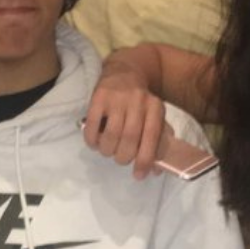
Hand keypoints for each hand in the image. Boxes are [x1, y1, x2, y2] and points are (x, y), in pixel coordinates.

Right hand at [83, 57, 168, 178]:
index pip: (152, 138)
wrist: (124, 73)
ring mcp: (117, 98)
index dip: (144, 160)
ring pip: (111, 135)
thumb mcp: (153, 117)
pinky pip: (93, 126)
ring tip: (107, 151)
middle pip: (130, 139)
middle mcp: (138, 101)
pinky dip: (92, 140)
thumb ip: (157, 142)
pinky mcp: (98, 97)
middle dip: (123, 157)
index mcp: (155, 107)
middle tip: (120, 159)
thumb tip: (155, 170)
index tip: (138, 175)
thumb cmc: (140, 103)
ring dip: (107, 150)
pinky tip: (95, 143)